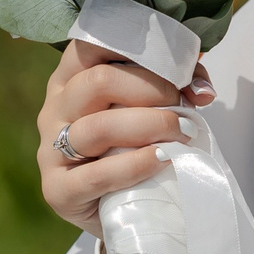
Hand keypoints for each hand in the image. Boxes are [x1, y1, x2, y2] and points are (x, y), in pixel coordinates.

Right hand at [37, 41, 215, 235]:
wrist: (123, 209)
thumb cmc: (137, 144)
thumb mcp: (153, 105)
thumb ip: (179, 84)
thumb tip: (204, 90)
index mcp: (71, 77)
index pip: (92, 44)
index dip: (137, 49)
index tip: (174, 64)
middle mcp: (55, 108)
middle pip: (99, 82)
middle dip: (152, 90)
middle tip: (182, 107)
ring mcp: (50, 149)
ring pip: (99, 126)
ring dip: (150, 126)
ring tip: (182, 133)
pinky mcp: (58, 190)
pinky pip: (94, 175)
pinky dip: (135, 165)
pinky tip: (161, 159)